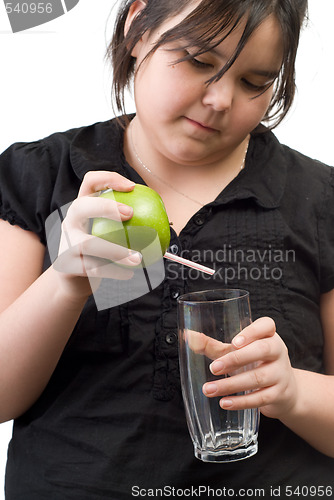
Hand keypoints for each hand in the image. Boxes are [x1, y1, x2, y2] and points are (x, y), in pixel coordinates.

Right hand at [52, 171, 141, 297]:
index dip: (109, 179)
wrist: (75, 280)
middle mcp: (71, 221)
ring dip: (115, 251)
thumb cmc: (100, 253)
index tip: (132, 187)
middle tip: (130, 213)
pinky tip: (129, 274)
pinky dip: (113, 272)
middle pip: (81, 206)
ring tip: (138, 258)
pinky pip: (92, 268)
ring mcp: (65, 243)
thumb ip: (128, 223)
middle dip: (105, 206)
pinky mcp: (65, 265)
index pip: (90, 182)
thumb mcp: (110, 234)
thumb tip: (161, 216)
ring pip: (87, 244)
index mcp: (83, 208)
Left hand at [202, 317, 297, 419]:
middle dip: (236, 359)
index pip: (267, 325)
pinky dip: (241, 402)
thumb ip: (213, 345)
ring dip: (231, 385)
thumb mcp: (237, 352)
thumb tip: (188, 336)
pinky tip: (224, 402)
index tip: (234, 342)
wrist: (285, 390)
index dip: (252, 331)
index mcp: (268, 335)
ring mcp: (280, 373)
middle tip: (214, 368)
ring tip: (209, 389)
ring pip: (257, 377)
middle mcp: (278, 351)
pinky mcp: (279, 394)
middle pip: (262, 349)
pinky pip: (260, 398)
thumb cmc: (255, 364)